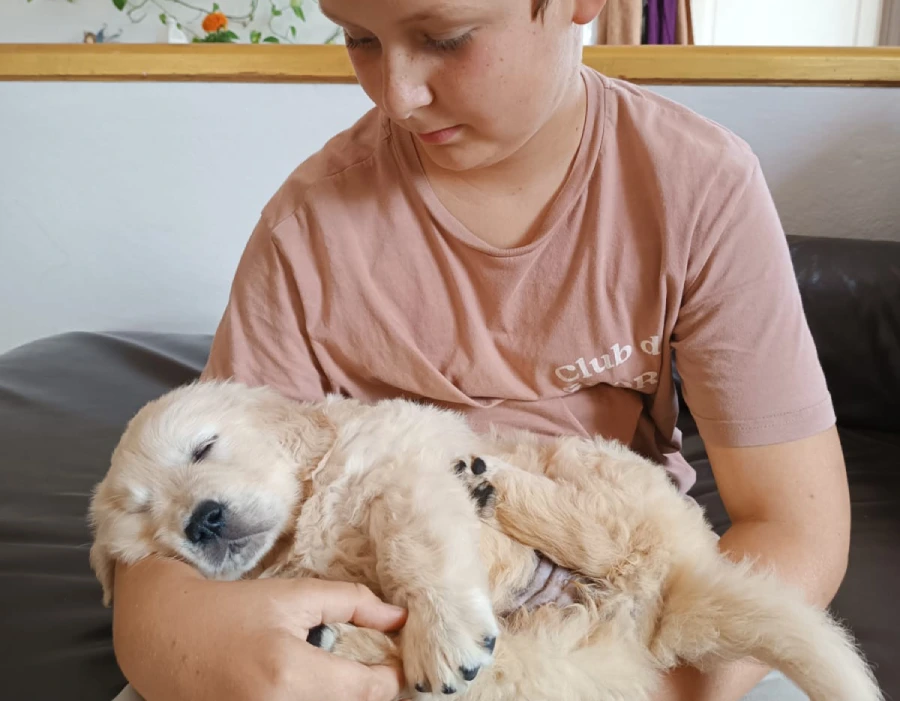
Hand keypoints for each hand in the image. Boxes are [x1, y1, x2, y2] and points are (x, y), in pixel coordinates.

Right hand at [111, 557, 407, 700]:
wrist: (162, 633)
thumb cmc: (230, 608)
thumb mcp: (295, 594)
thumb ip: (352, 604)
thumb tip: (399, 618)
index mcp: (290, 673)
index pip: (368, 690)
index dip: (392, 674)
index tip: (397, 658)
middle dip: (367, 689)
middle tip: (370, 664)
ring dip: (340, 698)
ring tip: (337, 674)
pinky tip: (312, 688)